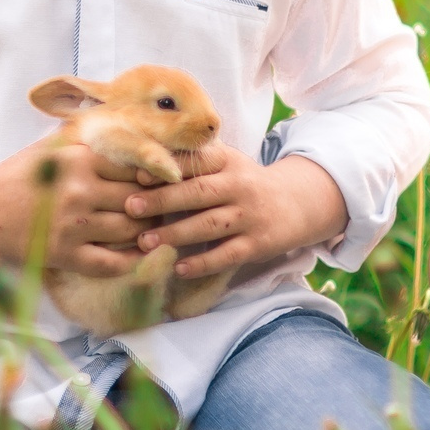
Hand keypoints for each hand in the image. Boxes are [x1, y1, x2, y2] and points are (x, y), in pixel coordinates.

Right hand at [0, 136, 151, 277]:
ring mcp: (73, 225)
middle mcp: (79, 190)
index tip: (154, 182)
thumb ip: (84, 137)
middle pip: (137, 198)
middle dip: (151, 204)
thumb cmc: (17, 176)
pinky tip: (138, 256)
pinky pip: (112, 263)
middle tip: (157, 208)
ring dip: (145, 231)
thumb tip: (122, 125)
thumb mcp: (49, 147)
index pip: (134, 166)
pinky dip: (132, 262)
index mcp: (78, 160)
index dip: (150, 176)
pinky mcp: (65, 255)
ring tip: (148, 229)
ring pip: (130, 230)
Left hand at [121, 144, 349, 279]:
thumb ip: (192, 161)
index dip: (169, 167)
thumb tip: (140, 160)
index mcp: (227, 162)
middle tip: (131, 208)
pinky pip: (227, 255)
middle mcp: (239, 186)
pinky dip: (203, 263)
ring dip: (176, 234)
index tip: (138, 175)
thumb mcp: (226, 163)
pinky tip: (179, 269)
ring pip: (209, 225)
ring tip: (145, 242)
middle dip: (163, 200)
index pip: (197, 161)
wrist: (298, 203)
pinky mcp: (258, 244)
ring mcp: (250, 216)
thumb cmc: (245, 182)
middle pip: (198, 192)